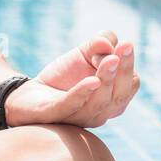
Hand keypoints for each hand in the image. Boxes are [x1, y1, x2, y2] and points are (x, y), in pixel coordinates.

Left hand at [4, 30, 138, 129]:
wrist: (30, 93)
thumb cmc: (64, 76)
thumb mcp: (84, 53)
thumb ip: (99, 43)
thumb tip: (107, 43)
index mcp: (112, 99)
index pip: (130, 84)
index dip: (128, 64)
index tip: (124, 43)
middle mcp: (100, 112)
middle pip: (119, 95)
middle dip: (124, 70)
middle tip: (126, 46)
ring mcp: (78, 117)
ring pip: (99, 102)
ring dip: (107, 79)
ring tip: (110, 59)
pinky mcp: (54, 116)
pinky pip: (71, 106)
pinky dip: (82, 94)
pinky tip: (91, 81)